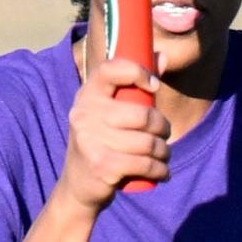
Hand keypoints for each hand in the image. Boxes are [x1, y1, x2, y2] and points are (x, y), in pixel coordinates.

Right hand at [58, 56, 170, 213]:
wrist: (78, 186)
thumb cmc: (101, 142)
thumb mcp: (111, 112)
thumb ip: (136, 86)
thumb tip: (162, 55)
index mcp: (87, 95)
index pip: (110, 70)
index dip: (137, 72)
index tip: (154, 86)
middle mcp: (84, 114)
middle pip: (143, 115)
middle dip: (162, 127)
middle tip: (164, 135)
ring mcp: (91, 140)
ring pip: (148, 142)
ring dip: (164, 152)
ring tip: (164, 156)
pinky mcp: (101, 165)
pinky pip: (145, 164)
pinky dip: (160, 170)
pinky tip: (163, 172)